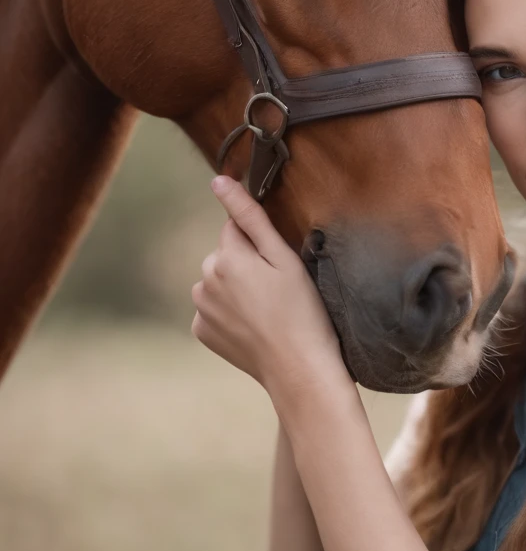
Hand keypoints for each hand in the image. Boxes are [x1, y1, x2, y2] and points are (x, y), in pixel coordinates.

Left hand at [191, 177, 352, 413]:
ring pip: (216, 281)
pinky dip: (228, 311)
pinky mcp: (201, 332)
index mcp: (226, 258)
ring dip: (235, 287)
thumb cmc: (300, 310)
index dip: (259, 242)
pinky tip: (253, 325)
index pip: (235, 228)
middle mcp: (204, 281)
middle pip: (224, 254)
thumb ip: (249, 217)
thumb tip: (219, 181)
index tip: (277, 263)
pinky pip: (212, 308)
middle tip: (277, 289)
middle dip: (245, 263)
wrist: (298, 369)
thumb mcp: (283, 257)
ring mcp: (200, 310)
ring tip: (266, 309)